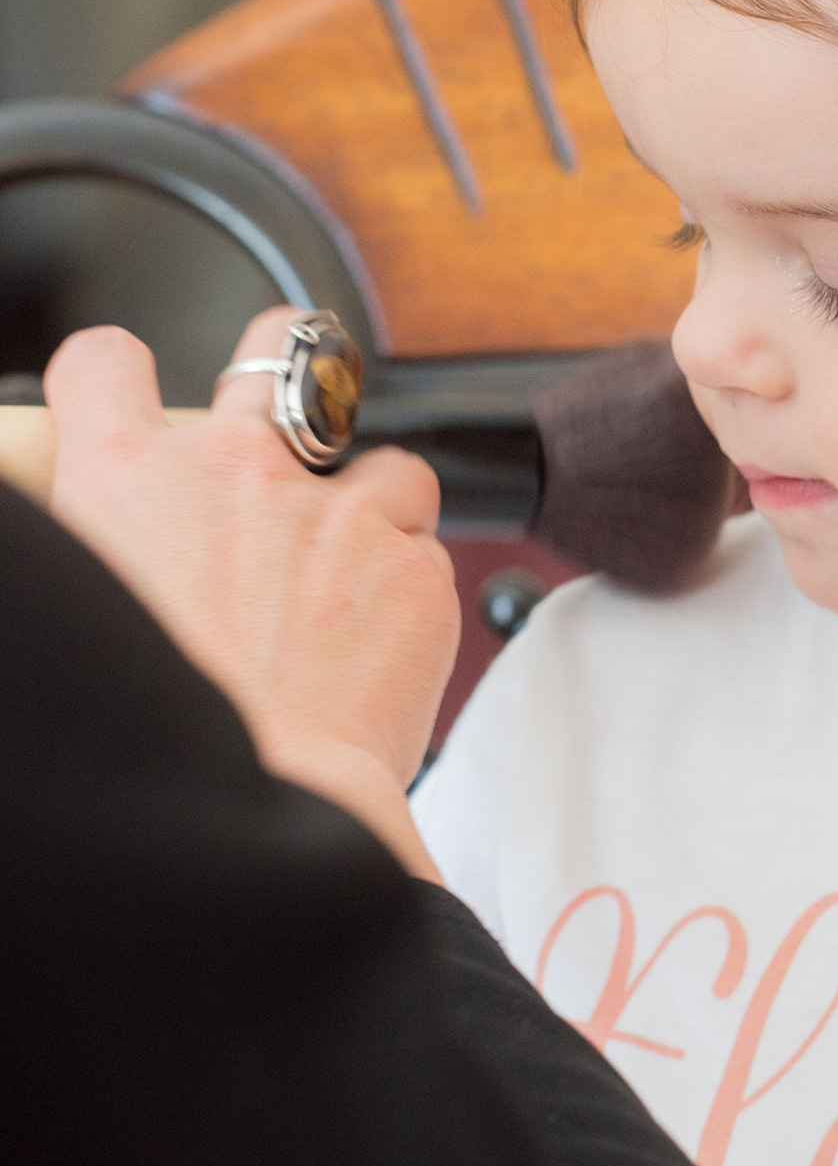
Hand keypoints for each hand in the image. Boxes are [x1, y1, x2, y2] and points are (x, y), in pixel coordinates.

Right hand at [45, 311, 460, 874]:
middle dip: (287, 368)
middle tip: (286, 409)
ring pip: (383, 461)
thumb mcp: (84, 616)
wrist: (252, 815)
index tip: (123, 399)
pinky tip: (378, 649)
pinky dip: (408, 590)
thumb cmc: (147, 740)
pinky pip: (425, 552)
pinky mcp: (417, 570)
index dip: (113, 377)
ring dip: (372, 503)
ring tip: (347, 577)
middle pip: (277, 350)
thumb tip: (114, 569)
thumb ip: (103, 560)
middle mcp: (237, 474)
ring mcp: (338, 514)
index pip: (103, 366)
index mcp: (127, 482)